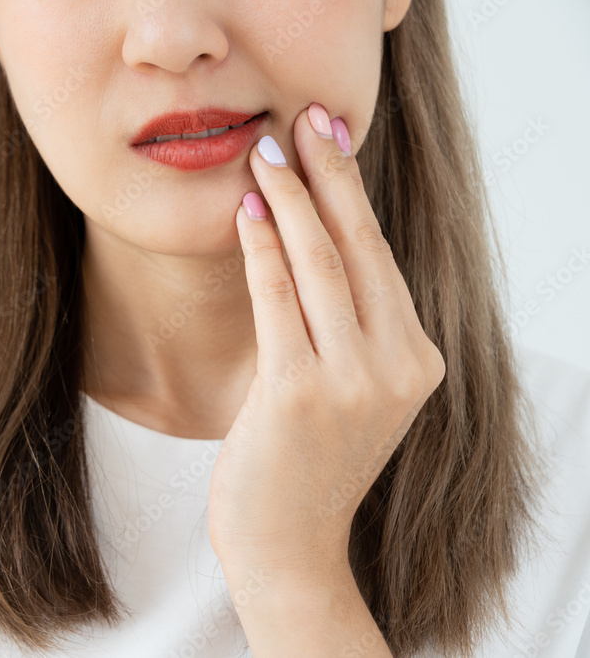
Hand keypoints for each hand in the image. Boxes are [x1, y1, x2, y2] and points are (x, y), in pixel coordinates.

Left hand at [208, 103, 445, 577]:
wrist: (288, 546)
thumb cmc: (306, 464)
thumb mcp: (350, 392)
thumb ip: (351, 329)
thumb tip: (315, 243)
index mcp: (418, 361)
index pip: (380, 259)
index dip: (354, 194)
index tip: (333, 141)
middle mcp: (398, 367)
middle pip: (360, 248)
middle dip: (330, 175)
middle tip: (305, 120)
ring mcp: (354, 381)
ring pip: (322, 265)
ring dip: (292, 199)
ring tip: (267, 151)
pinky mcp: (301, 393)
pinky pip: (279, 300)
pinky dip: (263, 250)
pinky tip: (248, 211)